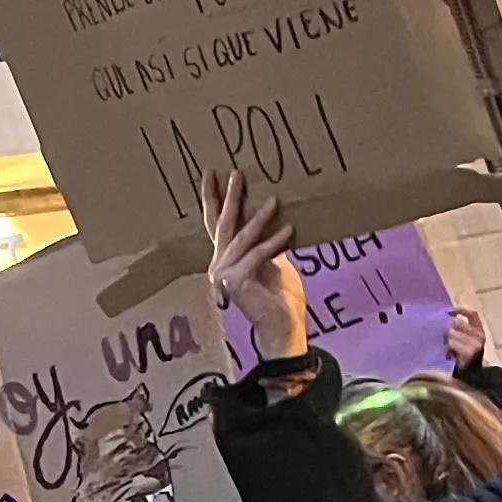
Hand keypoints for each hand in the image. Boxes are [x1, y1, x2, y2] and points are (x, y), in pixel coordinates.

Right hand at [200, 175, 307, 359]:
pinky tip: (289, 231)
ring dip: (258, 218)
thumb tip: (274, 218)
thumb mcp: (274, 263)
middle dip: (229, 198)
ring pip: (242, 237)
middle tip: (236, 174)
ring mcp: (225, 274)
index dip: (213, 199)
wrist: (282, 328)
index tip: (212, 175)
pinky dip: (274, 242)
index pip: (216, 224)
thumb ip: (267, 244)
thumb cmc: (279, 298)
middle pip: (223, 225)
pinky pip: (257, 254)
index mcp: (226, 259)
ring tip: (274, 200)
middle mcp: (220, 265)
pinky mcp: (237, 281)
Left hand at [444, 305, 486, 366]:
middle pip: (457, 323)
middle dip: (448, 330)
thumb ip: (461, 328)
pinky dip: (447, 350)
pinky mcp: (469, 353)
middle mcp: (480, 336)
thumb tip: (447, 315)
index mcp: (480, 330)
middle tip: (445, 340)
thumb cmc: (465, 355)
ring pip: (452, 333)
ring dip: (446, 341)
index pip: (472, 314)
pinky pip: (452, 344)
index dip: (460, 309)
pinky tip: (449, 356)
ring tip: (448, 350)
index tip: (447, 311)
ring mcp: (475, 344)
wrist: (472, 375)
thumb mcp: (466, 339)